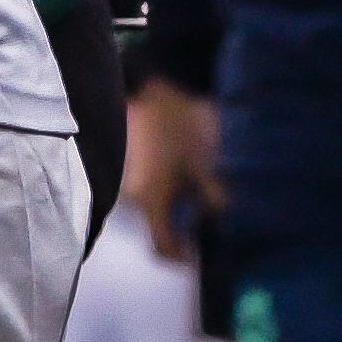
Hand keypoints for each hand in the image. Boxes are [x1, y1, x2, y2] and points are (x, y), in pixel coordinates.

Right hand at [122, 77, 223, 262]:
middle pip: (155, 226)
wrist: (149, 83)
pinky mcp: (121, 165)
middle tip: (203, 214)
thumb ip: (214, 200)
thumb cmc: (179, 127)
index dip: (182, 257)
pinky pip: (140, 189)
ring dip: (168, 205)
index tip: (199, 252)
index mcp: (151, 200)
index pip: (162, 247)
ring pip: (148, 207)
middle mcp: (130, 197)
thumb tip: (219, 222)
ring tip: (191, 188)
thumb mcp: (206, 164)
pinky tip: (174, 172)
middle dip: (178, 226)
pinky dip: (158, 188)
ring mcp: (123, 180)